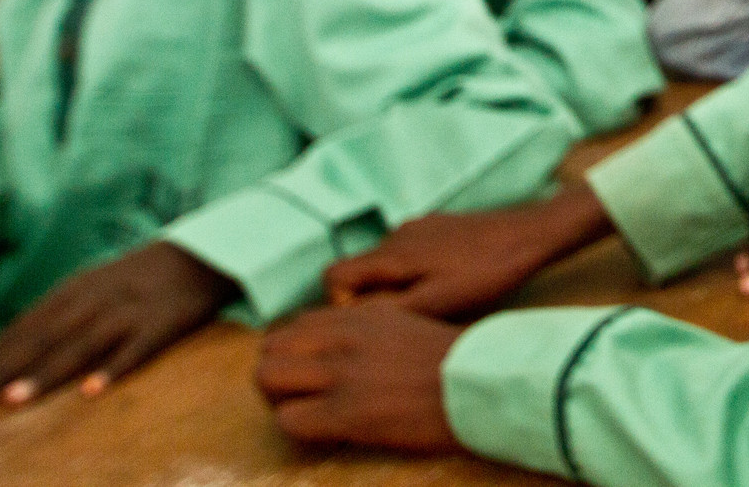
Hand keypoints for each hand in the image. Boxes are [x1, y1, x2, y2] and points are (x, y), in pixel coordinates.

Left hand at [0, 241, 236, 406]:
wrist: (201, 255)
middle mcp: (98, 298)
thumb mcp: (94, 286)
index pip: (26, 326)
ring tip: (16, 399)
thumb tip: (12, 352)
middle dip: (6, 369)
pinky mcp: (164, 323)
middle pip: (45, 337)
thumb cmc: (138, 280)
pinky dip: (114, 368)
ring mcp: (131, 310)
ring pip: (83, 344)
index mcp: (76, 289)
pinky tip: (93, 390)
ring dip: (47, 372)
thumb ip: (58, 314)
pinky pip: (137, 349)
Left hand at [257, 302, 459, 452]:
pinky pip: (289, 419)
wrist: (482, 383)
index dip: (292, 352)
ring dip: (278, 400)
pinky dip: (297, 428)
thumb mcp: (407, 326)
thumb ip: (369, 330)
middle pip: (270, 349)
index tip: (307, 372)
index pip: (295, 325)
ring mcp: (342, 374)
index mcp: (360, 315)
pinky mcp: (346, 413)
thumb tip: (343, 349)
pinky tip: (323, 433)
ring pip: (267, 378)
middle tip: (298, 397)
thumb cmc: (457, 361)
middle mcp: (342, 338)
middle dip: (275, 376)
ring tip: (306, 414)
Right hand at [323, 185, 612, 317]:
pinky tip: (448, 284)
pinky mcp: (440, 225)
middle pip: (359, 270)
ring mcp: (420, 226)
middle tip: (404, 318)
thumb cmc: (487, 274)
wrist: (531, 235)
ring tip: (430, 303)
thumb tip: (349, 321)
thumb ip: (391, 310)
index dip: (339, 303)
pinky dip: (416, 272)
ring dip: (395, 285)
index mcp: (392, 254)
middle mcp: (398, 234)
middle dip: (370, 298)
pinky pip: (410, 253)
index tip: (369, 322)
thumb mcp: (440, 302)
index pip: (333, 276)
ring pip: (386, 263)